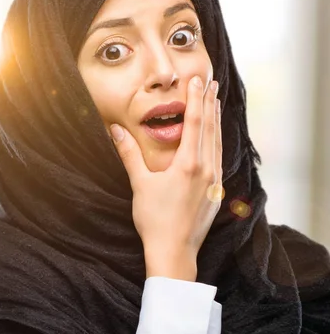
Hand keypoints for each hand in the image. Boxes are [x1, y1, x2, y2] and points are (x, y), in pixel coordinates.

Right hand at [110, 76, 222, 280]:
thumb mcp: (139, 184)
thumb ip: (129, 154)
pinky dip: (216, 141)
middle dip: (210, 104)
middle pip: (210, 129)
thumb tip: (116, 130)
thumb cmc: (154, 219)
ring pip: (217, 143)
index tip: (196, 80)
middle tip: (211, 83)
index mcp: (189, 165)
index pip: (195, 123)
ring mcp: (214, 183)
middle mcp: (206, 170)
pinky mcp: (215, 193)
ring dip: (215, 121)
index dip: (195, 99)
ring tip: (216, 103)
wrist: (174, 252)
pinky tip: (214, 138)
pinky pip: (218, 158)